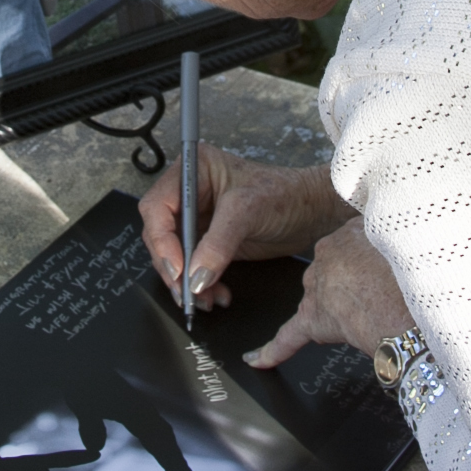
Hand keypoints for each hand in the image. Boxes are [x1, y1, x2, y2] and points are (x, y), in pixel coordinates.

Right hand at [138, 147, 350, 307]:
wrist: (312, 213)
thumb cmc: (285, 194)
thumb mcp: (248, 211)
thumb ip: (218, 244)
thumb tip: (194, 277)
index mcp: (192, 170)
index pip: (157, 207)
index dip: (162, 240)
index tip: (177, 269)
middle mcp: (189, 193)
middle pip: (160, 235)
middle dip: (173, 267)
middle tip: (186, 293)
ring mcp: (198, 219)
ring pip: (174, 257)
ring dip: (186, 283)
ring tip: (204, 300)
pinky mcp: (208, 242)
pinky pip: (192, 269)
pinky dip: (201, 286)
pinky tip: (216, 295)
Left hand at [245, 217, 412, 370]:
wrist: (408, 309)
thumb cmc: (413, 280)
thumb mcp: (407, 244)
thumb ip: (393, 241)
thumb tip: (393, 245)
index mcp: (347, 234)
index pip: (351, 246)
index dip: (368, 262)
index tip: (382, 269)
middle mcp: (327, 255)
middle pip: (334, 270)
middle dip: (353, 282)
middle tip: (382, 293)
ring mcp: (317, 288)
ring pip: (320, 296)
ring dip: (336, 306)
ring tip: (370, 313)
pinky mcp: (312, 321)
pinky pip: (288, 337)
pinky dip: (273, 350)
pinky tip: (255, 359)